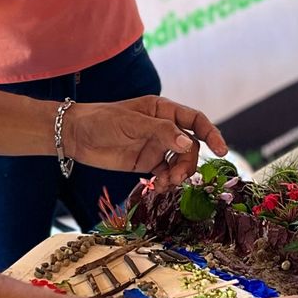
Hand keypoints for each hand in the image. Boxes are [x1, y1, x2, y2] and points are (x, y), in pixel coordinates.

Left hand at [64, 96, 227, 186]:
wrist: (76, 136)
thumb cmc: (102, 120)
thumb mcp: (132, 123)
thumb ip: (162, 132)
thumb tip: (189, 143)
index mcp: (164, 110)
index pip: (195, 120)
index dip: (211, 133)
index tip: (221, 151)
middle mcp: (164, 128)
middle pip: (191, 146)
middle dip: (188, 162)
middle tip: (178, 176)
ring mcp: (156, 146)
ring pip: (180, 162)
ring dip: (179, 174)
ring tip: (166, 184)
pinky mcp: (147, 163)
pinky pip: (166, 173)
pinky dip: (166, 181)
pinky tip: (159, 187)